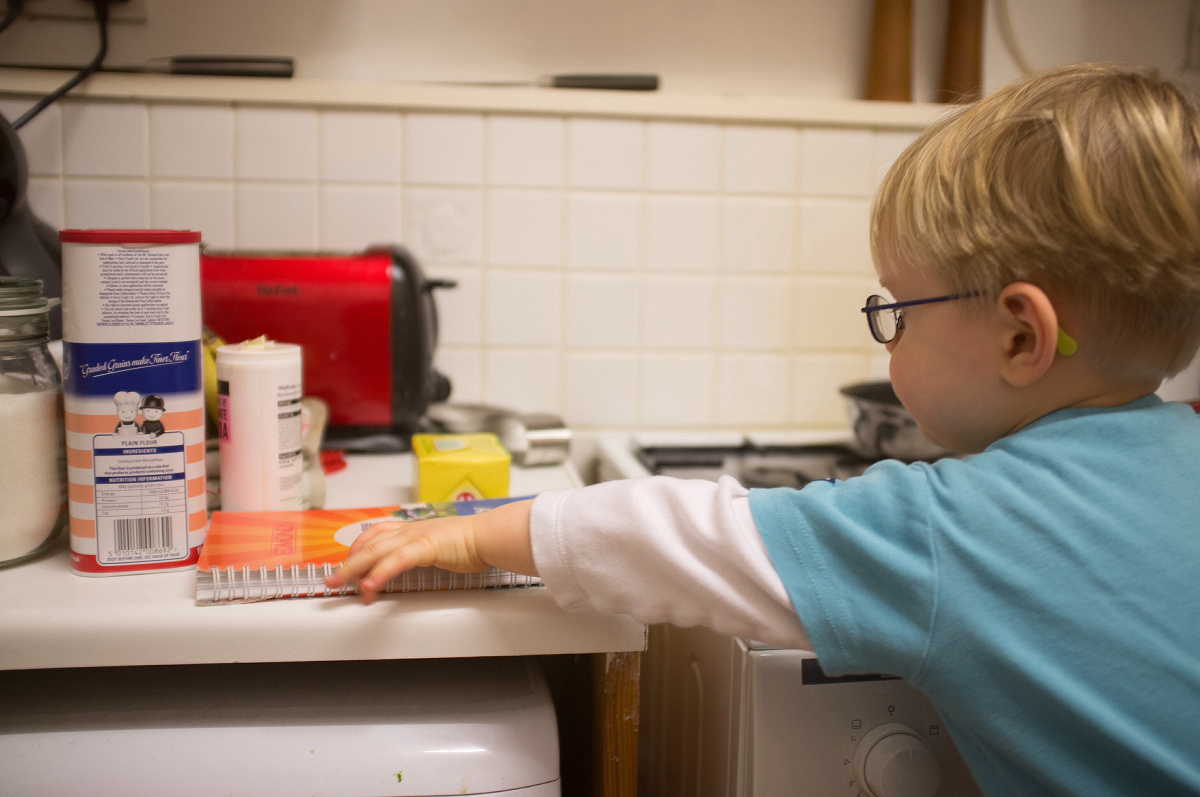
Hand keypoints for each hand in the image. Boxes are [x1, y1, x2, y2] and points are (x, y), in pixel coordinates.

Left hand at [325, 499, 536, 603]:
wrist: (490, 535)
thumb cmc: (473, 542)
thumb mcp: (440, 547)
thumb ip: (424, 554)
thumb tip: (413, 565)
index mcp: (413, 529)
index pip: (376, 534)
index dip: (358, 548)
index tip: (348, 562)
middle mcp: (409, 530)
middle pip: (369, 544)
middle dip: (346, 563)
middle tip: (331, 580)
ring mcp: (415, 537)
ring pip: (375, 552)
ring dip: (354, 570)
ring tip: (338, 585)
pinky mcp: (425, 546)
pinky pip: (396, 561)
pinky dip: (379, 574)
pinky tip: (369, 586)